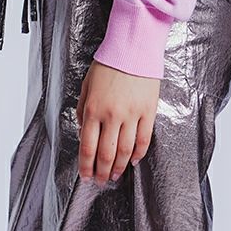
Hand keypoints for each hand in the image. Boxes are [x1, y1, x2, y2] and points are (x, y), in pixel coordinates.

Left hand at [76, 60, 159, 185]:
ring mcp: (131, 115)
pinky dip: (137, 154)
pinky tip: (132, 161)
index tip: (86, 177)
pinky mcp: (148, 112)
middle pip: (106, 154)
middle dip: (102, 172)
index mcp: (93, 110)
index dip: (86, 166)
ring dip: (119, 167)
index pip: (88, 147)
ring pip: (124, 151)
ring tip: (115, 176)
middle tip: (101, 181)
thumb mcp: (86, 86)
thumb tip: (84, 132)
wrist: (133, 49)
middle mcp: (111, 116)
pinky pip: (143, 140)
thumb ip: (83, 110)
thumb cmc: (107, 66)